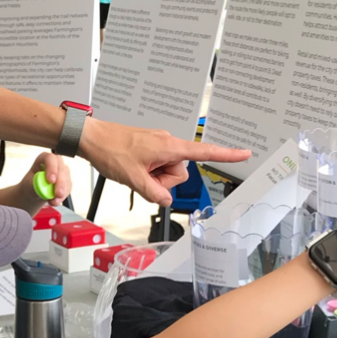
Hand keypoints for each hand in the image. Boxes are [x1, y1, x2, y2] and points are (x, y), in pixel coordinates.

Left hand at [25, 153, 71, 206]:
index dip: (52, 168)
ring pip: (66, 179)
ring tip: (52, 201)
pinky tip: (55, 201)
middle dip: (60, 183)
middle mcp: (55, 162)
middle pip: (61, 169)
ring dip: (62, 192)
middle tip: (57, 194)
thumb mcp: (29, 184)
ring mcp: (63, 171)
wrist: (34, 192)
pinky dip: (63, 196)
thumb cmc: (30, 184)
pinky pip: (68, 188)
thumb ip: (36, 184)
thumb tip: (43, 186)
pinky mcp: (67, 181)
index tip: (51, 181)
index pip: (50, 158)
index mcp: (43, 158)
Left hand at [80, 119, 250, 204]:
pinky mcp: (149, 148)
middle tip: (141, 176)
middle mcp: (167, 143)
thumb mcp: (134, 178)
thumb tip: (165, 200)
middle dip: (163, 181)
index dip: (226, 155)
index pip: (203, 152)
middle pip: (180, 172)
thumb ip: (154, 193)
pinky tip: (132, 168)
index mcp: (168, 146)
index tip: (245, 153)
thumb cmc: (110, 151)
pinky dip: (147, 172)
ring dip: (153, 177)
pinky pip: (156, 166)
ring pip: (167, 172)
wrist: (91, 137)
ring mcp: (158, 145)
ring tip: (134, 170)